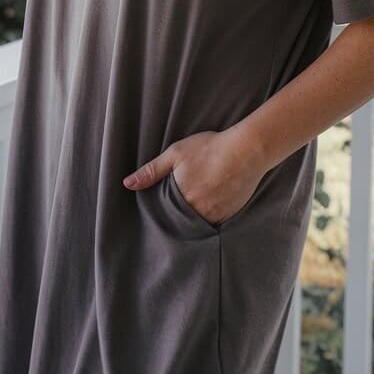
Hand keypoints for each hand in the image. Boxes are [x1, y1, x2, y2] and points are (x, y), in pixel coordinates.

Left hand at [122, 127, 265, 226]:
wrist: (246, 151)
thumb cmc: (210, 148)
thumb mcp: (175, 154)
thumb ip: (151, 171)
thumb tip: (127, 184)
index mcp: (180, 198)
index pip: (163, 214)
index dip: (160, 213)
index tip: (156, 213)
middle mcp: (196, 212)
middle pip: (180, 221)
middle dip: (175, 219)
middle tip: (176, 211)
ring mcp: (214, 215)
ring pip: (197, 224)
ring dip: (192, 219)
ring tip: (192, 209)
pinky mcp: (229, 215)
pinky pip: (214, 223)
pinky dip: (209, 218)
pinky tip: (209, 206)